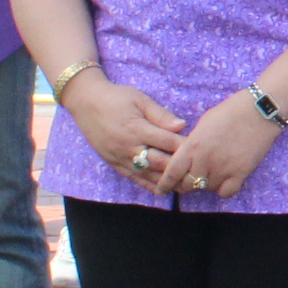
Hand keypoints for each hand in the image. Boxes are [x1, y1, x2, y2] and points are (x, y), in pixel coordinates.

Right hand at [63, 69, 186, 190]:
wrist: (85, 102)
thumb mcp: (140, 99)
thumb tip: (182, 125)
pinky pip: (133, 178)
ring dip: (166, 181)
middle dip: (179, 168)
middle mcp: (128, 147)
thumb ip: (160, 114)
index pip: (168, 142)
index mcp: (137, 129)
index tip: (201, 150)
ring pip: (147, 175)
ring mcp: (119, 157)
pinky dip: (148, 184)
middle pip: (160, 162)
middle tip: (198, 173)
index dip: (185, 147)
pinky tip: (162, 189)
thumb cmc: (116, 97)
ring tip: (185, 186)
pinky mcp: (113, 163)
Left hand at [159, 91, 278, 200]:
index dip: (165, 184)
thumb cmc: (229, 112)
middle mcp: (205, 160)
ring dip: (206, 184)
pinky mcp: (241, 173)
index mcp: (193, 146)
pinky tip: (226, 179)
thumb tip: (186, 158)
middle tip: (189, 180)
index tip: (162, 190)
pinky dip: (223, 189)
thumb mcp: (203, 124)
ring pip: (207, 188)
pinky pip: (226, 192)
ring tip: (212, 172)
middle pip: (188, 185)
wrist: (259, 110)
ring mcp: (224, 168)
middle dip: (186, 184)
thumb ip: (192, 143)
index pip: (172, 173)